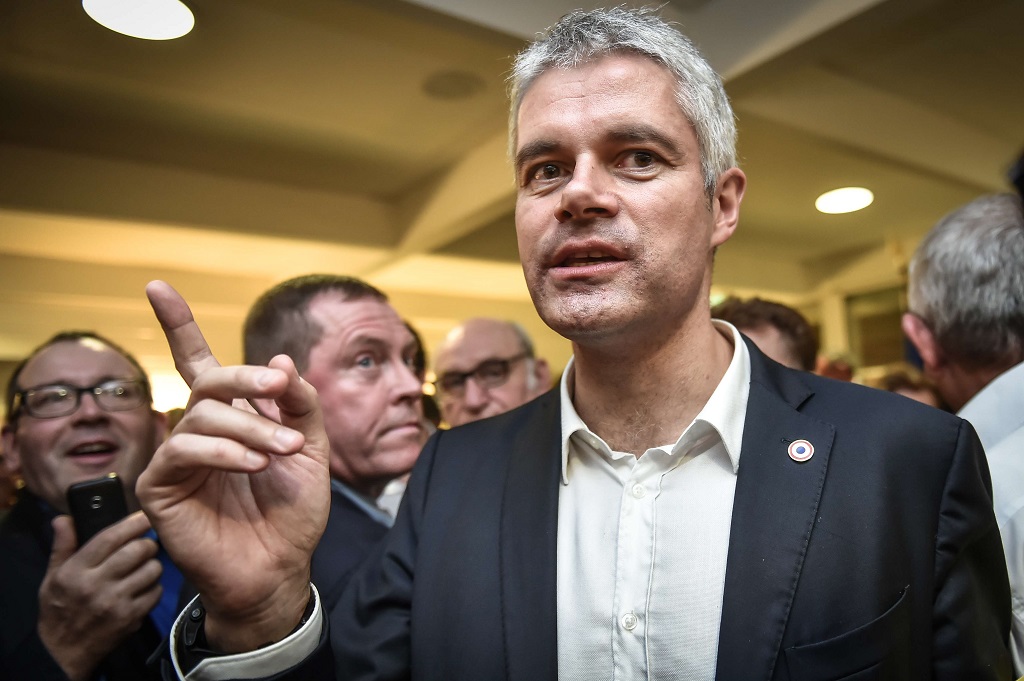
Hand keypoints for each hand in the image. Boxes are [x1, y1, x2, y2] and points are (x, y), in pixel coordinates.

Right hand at [38, 513, 161, 680]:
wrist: (62, 652)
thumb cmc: (59, 609)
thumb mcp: (52, 577)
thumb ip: (62, 546)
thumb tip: (63, 518)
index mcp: (76, 571)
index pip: (109, 538)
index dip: (131, 523)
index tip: (144, 516)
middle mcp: (97, 585)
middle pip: (137, 550)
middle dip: (146, 543)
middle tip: (145, 545)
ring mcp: (116, 602)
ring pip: (152, 570)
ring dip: (152, 565)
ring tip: (143, 568)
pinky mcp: (131, 618)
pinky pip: (156, 592)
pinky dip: (154, 587)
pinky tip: (143, 588)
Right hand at [136, 281, 330, 651]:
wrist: (283, 565)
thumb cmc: (293, 510)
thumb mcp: (313, 447)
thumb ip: (300, 402)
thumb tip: (278, 357)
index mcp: (232, 417)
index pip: (200, 363)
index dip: (178, 324)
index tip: (157, 286)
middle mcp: (200, 431)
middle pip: (208, 381)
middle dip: (247, 379)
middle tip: (281, 389)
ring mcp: (177, 458)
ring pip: (202, 415)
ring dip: (251, 428)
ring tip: (284, 452)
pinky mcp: (160, 487)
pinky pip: (184, 450)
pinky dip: (224, 452)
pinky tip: (254, 466)